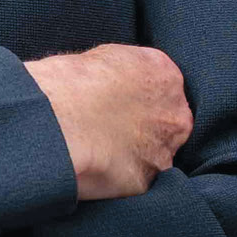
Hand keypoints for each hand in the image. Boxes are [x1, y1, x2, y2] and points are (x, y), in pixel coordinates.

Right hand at [23, 44, 191, 200]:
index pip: (166, 90)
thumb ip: (129, 73)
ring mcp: (163, 150)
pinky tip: (98, 164)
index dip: (142, 98)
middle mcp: (175, 115)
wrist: (61, 116)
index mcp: (166, 76)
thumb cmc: (73, 81)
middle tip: (114, 128)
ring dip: (136, 154)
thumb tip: (122, 85)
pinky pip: (136, 178)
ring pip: (155, 154)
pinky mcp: (145, 180)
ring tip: (101, 148)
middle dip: (147, 128)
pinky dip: (121, 174)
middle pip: (169, 124)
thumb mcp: (109, 57)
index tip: (123, 103)